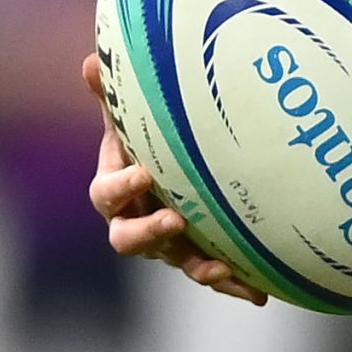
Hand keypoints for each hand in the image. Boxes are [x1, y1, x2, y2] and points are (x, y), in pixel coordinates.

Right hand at [82, 54, 266, 305]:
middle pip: (128, 239)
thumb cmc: (151, 140)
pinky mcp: (200, 255)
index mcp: (118, 188)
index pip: (106, 194)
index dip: (120, 188)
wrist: (175, 169)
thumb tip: (93, 58)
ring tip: (219, 269)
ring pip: (175, 262)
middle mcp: (138, 221)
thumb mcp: (136, 117)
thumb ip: (116, 95)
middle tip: (175, 220)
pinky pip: (214, 274)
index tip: (142, 174)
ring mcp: (169, 244)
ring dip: (197, 267)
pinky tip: (259, 292)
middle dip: (150, 233)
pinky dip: (234, 284)